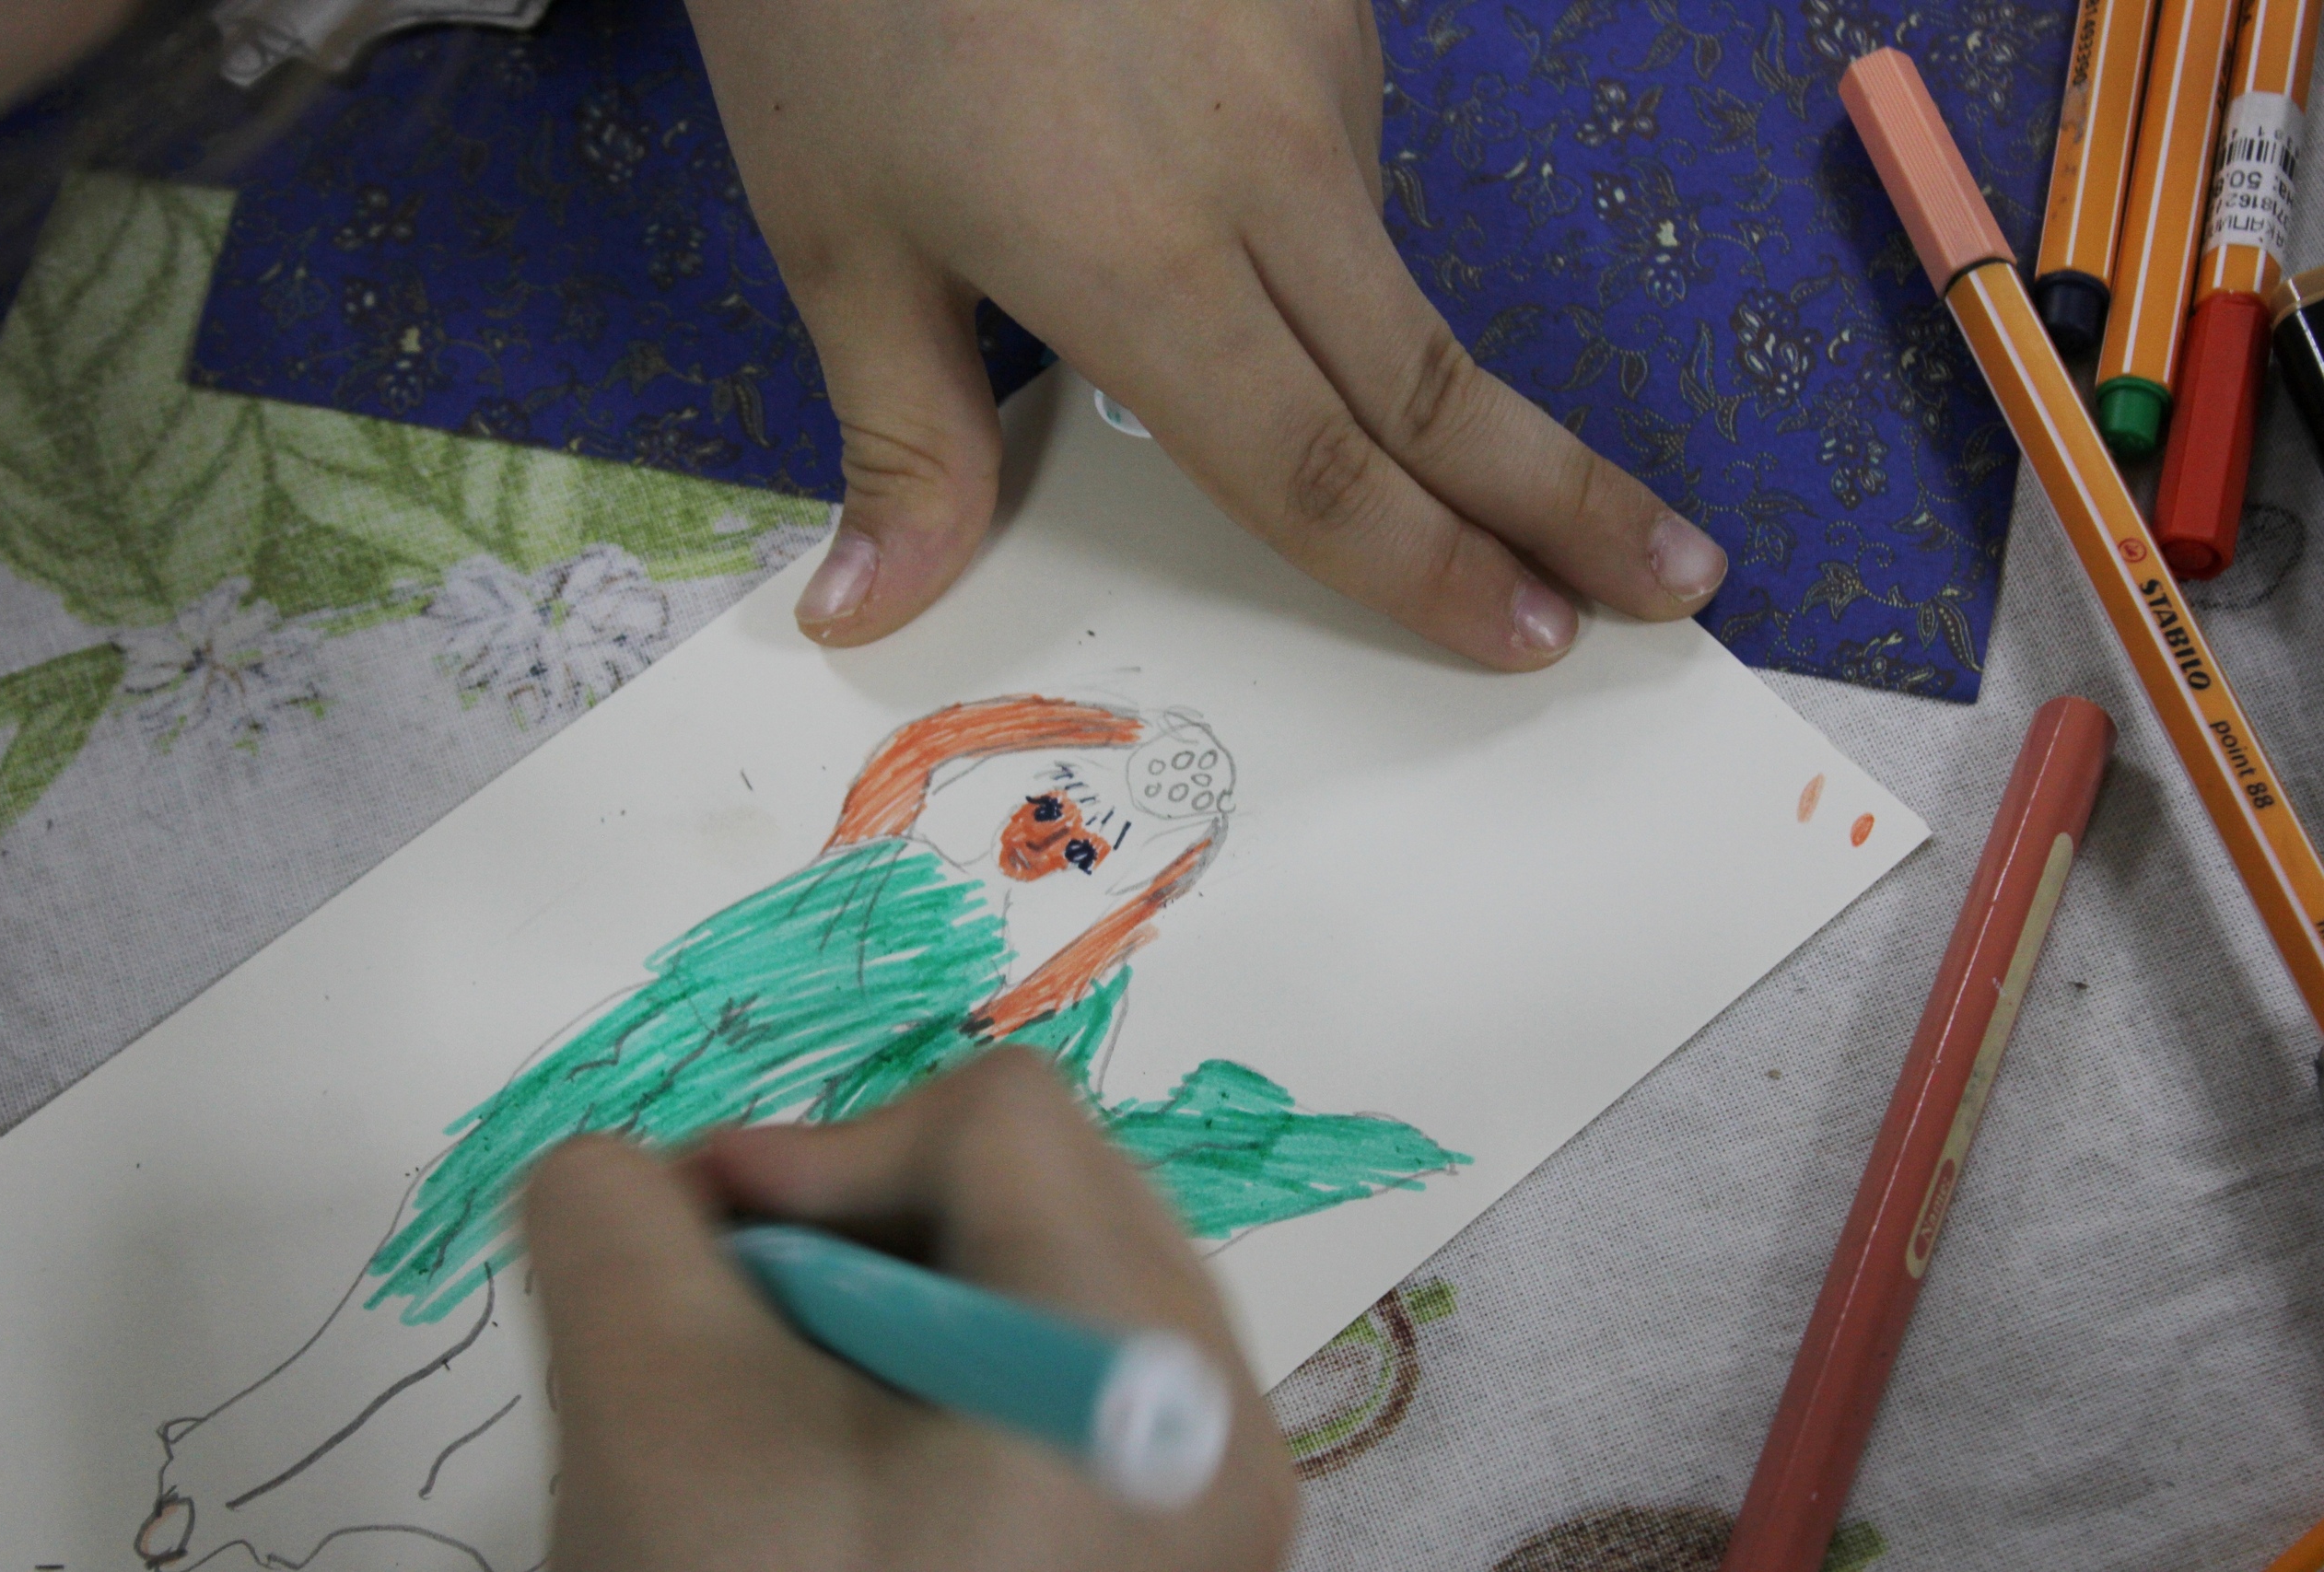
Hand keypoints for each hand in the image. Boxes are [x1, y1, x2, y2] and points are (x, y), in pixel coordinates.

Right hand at [523, 1047, 1296, 1571]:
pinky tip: (849, 1499)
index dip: (819, 1150)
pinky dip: (944, 1404)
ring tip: (785, 1431)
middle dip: (862, 1234)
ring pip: (1049, 1299)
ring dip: (894, 1321)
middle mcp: (1230, 1427)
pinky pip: (1067, 1402)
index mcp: (1149, 1364)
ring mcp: (1217, 1516)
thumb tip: (632, 1176)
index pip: (998, 1121)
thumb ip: (615, 1223)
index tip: (703, 1257)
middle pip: (1044, 1197)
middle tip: (739, 1336)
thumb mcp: (648, 1420)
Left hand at [684, 0, 1726, 669]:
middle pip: (1433, 379)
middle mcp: (1268, 178)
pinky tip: (1227, 190)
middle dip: (1563, 497)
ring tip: (1336, 368)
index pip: (1314, 466)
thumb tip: (868, 615)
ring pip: (1381, 268)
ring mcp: (1315, 72)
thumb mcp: (830, 226)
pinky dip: (1315, 223)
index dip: (1428, 569)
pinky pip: (1345, 153)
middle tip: (1681, 578)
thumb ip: (900, 432)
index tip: (1541, 637)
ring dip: (1404, 361)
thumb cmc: (838, 0)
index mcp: (1140, 265)